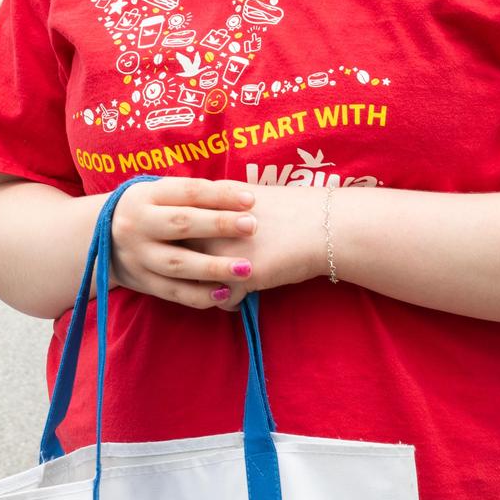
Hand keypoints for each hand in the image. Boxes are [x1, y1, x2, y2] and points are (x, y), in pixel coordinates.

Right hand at [108, 178, 258, 310]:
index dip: (219, 195)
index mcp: (145, 196)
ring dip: (214, 267)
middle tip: (253, 226)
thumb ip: (195, 195)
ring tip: (246, 268)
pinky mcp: (141, 282)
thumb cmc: (148, 210)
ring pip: (178, 263)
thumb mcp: (159, 193)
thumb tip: (243, 197)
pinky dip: (200, 294)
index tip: (251, 200)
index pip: (186, 192)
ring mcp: (138, 256)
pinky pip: (173, 292)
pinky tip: (226, 294)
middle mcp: (137, 224)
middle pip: (181, 224)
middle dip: (219, 225)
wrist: (100, 238)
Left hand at [188, 184, 325, 292]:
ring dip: (202, 288)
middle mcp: (211, 225)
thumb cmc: (289, 208)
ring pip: (195, 279)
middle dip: (182, 265)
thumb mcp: (246, 196)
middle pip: (177, 251)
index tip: (179, 248)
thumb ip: (219, 205)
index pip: (175, 222)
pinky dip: (229, 303)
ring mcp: (223, 251)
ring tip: (215, 290)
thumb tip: (200, 215)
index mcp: (210, 201)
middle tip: (193, 273)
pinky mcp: (241, 277)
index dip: (175, 239)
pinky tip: (238, 301)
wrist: (324, 225)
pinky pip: (222, 300)